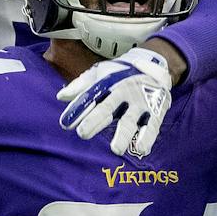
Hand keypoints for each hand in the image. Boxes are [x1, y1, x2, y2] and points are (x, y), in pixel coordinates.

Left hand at [57, 47, 171, 157]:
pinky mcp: (156, 110)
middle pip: (108, 108)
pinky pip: (152, 126)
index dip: (78, 109)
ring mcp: (140, 102)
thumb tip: (60, 97)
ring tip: (116, 149)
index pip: (90, 97)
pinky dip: (147, 137)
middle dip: (95, 120)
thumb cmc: (120, 73)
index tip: (65, 124)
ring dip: (123, 135)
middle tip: (83, 133)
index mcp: (107, 84)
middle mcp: (123, 93)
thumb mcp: (100, 73)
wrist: (154, 66)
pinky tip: (141, 149)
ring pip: (130, 120)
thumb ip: (81, 85)